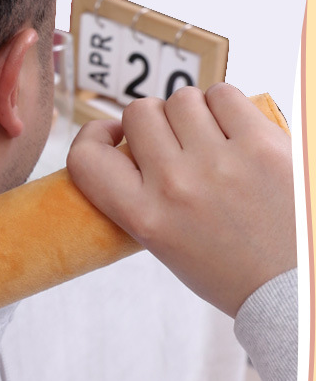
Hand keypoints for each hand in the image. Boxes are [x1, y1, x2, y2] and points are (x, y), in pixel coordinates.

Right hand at [66, 84, 296, 316]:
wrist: (293, 286)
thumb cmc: (231, 269)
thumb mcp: (166, 245)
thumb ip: (141, 197)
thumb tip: (134, 143)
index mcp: (146, 218)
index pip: (86, 158)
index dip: (93, 134)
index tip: (112, 137)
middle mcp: (175, 187)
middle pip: (139, 113)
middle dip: (155, 122)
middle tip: (177, 143)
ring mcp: (219, 162)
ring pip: (181, 98)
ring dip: (193, 113)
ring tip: (212, 139)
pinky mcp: (261, 144)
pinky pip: (224, 94)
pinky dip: (226, 107)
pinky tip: (236, 132)